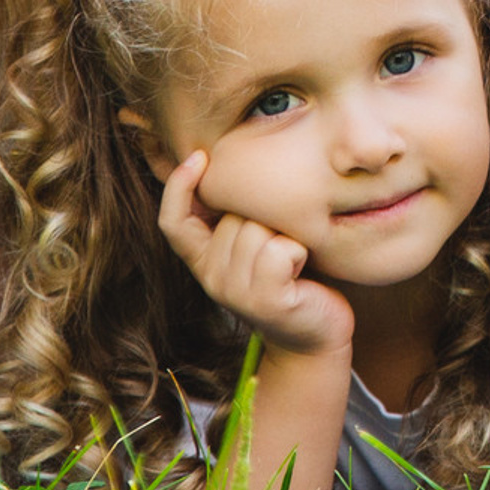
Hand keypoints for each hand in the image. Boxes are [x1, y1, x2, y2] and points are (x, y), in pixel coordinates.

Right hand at [157, 152, 354, 357]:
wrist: (316, 332)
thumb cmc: (292, 275)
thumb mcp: (257, 242)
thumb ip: (237, 215)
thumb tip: (229, 163)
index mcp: (204, 260)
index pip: (173, 222)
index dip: (177, 187)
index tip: (199, 156)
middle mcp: (212, 278)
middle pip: (234, 214)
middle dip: (266, 217)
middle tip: (281, 247)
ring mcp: (235, 292)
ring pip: (256, 229)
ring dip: (285, 236)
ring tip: (292, 261)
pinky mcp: (265, 300)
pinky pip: (279, 250)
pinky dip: (298, 252)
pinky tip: (301, 272)